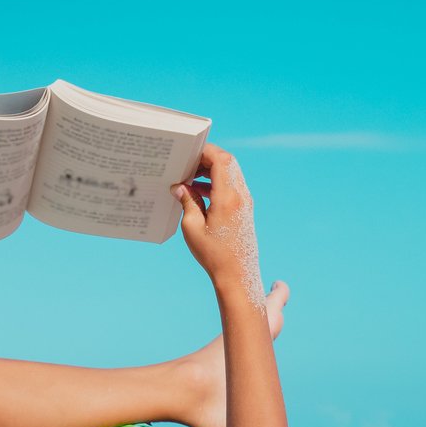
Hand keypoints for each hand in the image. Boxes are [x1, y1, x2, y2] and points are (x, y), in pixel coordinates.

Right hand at [173, 143, 261, 297]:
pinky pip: (232, 186)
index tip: (189, 153)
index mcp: (227, 197)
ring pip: (231, 173)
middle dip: (207, 158)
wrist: (238, 275)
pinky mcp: (245, 210)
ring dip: (212, 171)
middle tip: (188, 164)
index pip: (221, 160)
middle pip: (228, 163)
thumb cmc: (214, 254)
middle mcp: (240, 196)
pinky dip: (217, 183)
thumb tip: (179, 186)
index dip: (205, 151)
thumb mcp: (192, 227)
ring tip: (190, 179)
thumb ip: (187, 202)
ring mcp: (245, 202)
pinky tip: (200, 192)